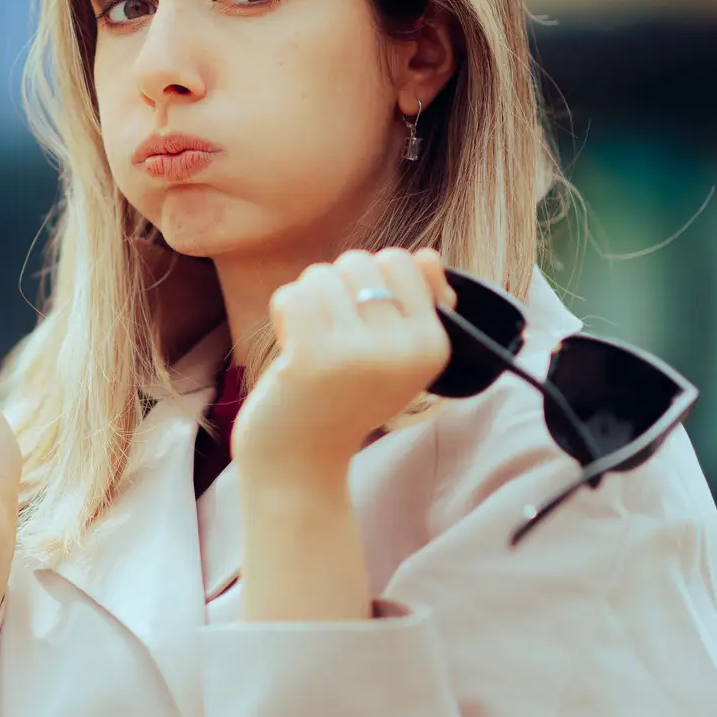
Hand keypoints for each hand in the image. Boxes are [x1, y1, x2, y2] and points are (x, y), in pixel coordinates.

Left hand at [230, 247, 457, 488]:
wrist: (301, 461)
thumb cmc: (344, 398)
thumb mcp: (396, 357)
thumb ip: (417, 305)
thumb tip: (428, 255)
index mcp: (434, 345)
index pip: (405, 261)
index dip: (371, 282)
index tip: (363, 325)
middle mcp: (404, 348)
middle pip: (360, 261)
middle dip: (335, 289)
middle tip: (332, 337)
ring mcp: (360, 352)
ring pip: (322, 275)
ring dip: (307, 303)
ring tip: (312, 345)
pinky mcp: (315, 356)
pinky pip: (293, 295)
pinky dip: (283, 315)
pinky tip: (292, 348)